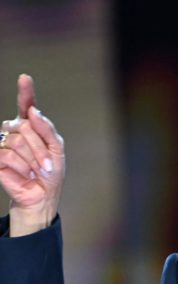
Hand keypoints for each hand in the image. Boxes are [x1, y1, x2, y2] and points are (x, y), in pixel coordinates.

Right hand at [0, 74, 64, 236]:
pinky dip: (22, 167)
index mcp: (33, 127)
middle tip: (46, 166)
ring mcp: (4, 144)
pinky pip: (7, 154)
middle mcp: (16, 132)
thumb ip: (47, 129)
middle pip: (25, 126)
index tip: (25, 78)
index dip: (25, 91)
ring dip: (33, 160)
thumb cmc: (50, 173)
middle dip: (40, 148)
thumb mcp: (57, 150)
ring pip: (17, 141)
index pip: (27, 105)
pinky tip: (26, 174)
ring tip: (37, 171)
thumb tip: (33, 112)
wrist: (41, 195)